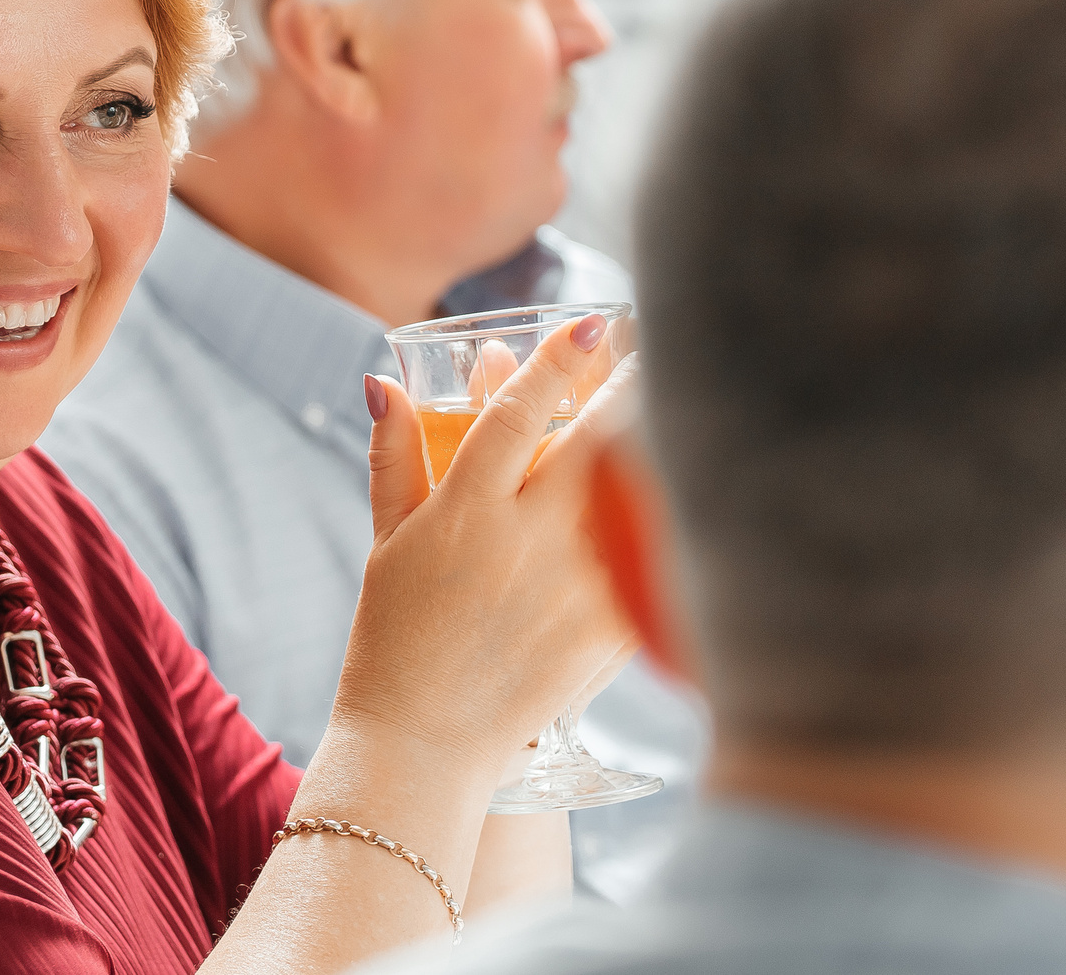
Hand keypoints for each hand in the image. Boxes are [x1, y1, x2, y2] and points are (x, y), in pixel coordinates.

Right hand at [331, 321, 637, 773]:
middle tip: (654, 348)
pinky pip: (649, 559)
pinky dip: (668, 520)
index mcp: (464, 514)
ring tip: (677, 410)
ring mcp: (574, 588)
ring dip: (655, 447)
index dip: (555, 362)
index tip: (591, 322)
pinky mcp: (609, 631)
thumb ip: (394, 455)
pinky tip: (683, 493)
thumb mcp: (387, 541)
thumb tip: (382, 380)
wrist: (427, 742)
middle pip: (596, 442)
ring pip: (635, 495)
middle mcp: (525, 543)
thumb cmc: (397, 637)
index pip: (515, 415)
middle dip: (632, 387)